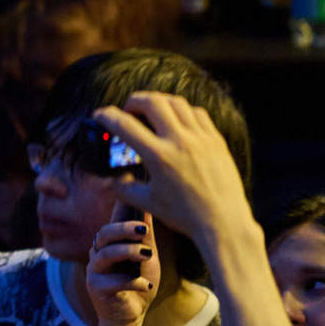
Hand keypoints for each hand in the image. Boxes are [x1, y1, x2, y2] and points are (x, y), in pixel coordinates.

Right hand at [86, 209, 159, 325]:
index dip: (120, 210)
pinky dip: (133, 282)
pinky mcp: (95, 288)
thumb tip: (149, 208)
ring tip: (147, 255)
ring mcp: (94, 270)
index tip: (133, 198)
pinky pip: (113, 281)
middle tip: (144, 229)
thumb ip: (146, 238)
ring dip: (128, 252)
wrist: (131, 316)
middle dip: (123, 229)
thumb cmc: (139, 283)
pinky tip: (146, 286)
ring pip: (105, 254)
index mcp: (110, 244)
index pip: (112, 221)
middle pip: (104, 234)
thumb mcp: (148, 258)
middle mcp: (98, 253)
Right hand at [94, 92, 250, 243]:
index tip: (100, 114)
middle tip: (128, 111)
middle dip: (134, 101)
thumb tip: (117, 178)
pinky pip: (196, 113)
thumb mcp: (148, 203)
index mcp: (159, 157)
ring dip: (158, 102)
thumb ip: (125, 188)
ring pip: (175, 102)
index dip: (106, 116)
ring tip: (151, 113)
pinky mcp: (216, 141)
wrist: (224, 223)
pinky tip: (177, 122)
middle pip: (152, 102)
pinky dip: (182, 111)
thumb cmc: (185, 216)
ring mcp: (201, 139)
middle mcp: (180, 142)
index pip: (125, 125)